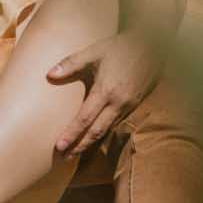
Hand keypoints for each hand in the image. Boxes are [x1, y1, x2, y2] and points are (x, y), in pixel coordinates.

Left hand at [46, 30, 161, 156]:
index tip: (59, 146)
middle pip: (96, 131)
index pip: (85, 118)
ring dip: (90, 143)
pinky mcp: (135, 105)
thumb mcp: (95, 51)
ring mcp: (128, 106)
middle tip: (63, 158)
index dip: (72, 134)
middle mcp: (118, 103)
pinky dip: (103, 133)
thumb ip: (72, 63)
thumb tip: (49, 75)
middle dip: (79, 146)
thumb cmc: (121, 46)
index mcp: (106, 91)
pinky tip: (93, 137)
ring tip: (75, 153)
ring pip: (107, 130)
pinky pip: (116, 123)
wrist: (153, 44)